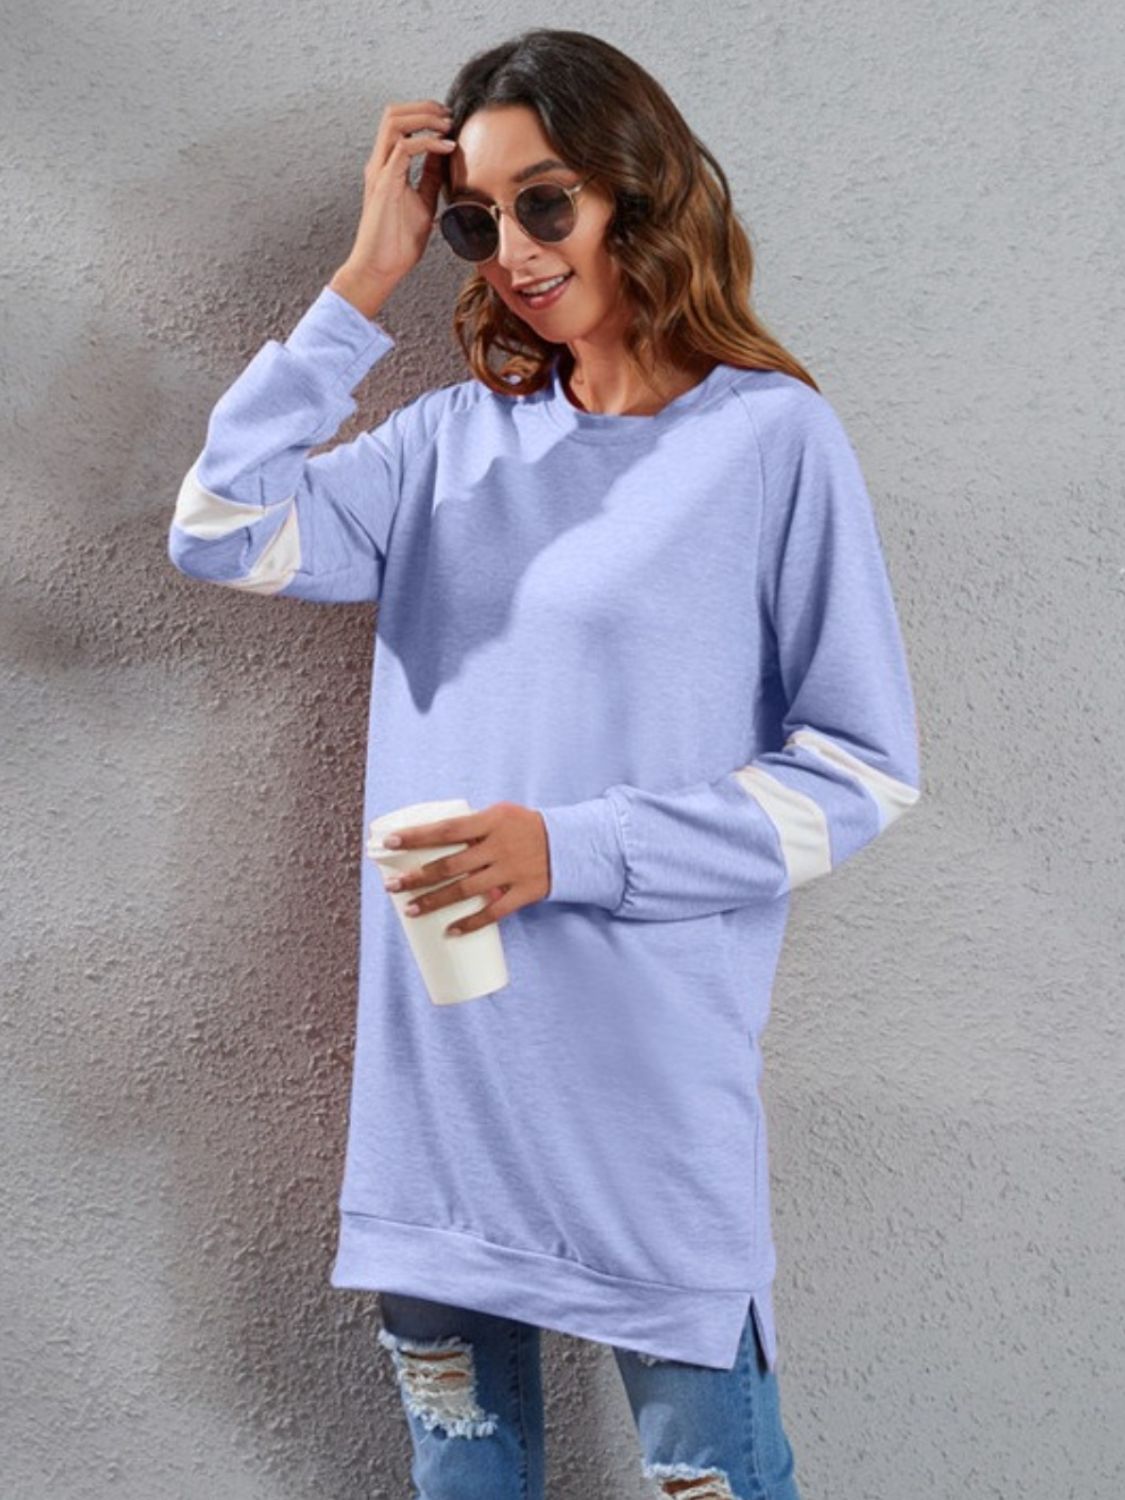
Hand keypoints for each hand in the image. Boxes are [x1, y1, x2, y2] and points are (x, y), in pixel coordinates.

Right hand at [334, 98, 456, 295]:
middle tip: (449, 116)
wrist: (379, 269)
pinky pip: (404, 148)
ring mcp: (379, 172)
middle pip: (393, 113)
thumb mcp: (424, 204)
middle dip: (424, 107)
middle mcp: (379, 164)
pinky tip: (446, 148)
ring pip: (394, 122)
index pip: (400, 124)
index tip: (449, 121)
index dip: (424, 114)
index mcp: (386, 166)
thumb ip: (430, 179)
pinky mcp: (384, 184)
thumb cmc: (397, 243)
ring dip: (425, 118)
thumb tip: (444, 156)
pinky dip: (428, 142)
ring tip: (448, 126)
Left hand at [380, 802, 549, 936]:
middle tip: (391, 887)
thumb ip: (469, 827)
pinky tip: (450, 931)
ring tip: (410, 910)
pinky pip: (493, 912)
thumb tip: (427, 840)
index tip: (390, 843)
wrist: (568, 844)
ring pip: (466, 890)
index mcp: (491, 822)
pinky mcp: (523, 892)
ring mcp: (511, 871)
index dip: (417, 836)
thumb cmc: (524, 827)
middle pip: (450, 865)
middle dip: (417, 877)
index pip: (447, 829)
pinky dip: (471, 923)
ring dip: (435, 902)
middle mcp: (499, 847)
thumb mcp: (499, 815)